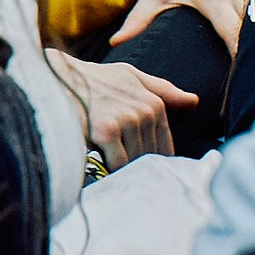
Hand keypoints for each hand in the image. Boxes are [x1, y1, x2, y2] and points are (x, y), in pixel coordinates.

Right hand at [49, 52, 192, 166]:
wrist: (60, 78)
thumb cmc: (95, 79)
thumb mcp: (132, 76)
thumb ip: (163, 90)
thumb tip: (194, 100)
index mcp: (154, 103)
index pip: (164, 147)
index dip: (153, 162)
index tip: (145, 173)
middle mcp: (145, 112)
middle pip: (150, 157)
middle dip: (139, 169)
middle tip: (129, 178)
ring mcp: (127, 121)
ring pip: (135, 162)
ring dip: (125, 172)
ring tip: (115, 177)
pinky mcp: (107, 132)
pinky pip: (117, 164)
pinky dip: (111, 172)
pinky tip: (102, 171)